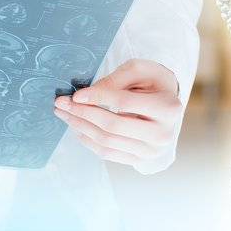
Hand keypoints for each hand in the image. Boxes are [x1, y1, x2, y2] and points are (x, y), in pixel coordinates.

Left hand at [53, 59, 181, 168]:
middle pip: (113, 126)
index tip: (76, 94)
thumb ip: (115, 79)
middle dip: (83, 114)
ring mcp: (152, 151)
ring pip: (107, 142)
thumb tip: (84, 97)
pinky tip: (78, 127)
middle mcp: (163, 134)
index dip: (98, 97)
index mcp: (168, 108)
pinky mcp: (140, 160)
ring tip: (65, 114)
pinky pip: (108, 153)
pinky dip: (89, 140)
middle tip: (61, 103)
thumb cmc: (153, 82)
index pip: (125, 103)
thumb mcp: (140, 70)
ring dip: (81, 127)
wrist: (168, 105)